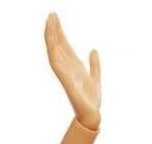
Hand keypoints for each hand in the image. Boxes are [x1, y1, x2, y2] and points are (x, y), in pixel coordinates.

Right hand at [44, 13, 100, 129]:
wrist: (92, 114)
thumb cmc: (91, 99)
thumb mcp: (95, 77)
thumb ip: (94, 64)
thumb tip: (94, 50)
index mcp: (74, 66)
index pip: (64, 46)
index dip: (59, 32)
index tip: (55, 19)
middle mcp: (68, 68)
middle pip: (59, 46)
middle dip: (54, 31)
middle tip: (51, 15)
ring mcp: (66, 74)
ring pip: (55, 53)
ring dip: (52, 39)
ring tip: (49, 24)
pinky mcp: (67, 82)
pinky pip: (58, 67)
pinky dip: (55, 56)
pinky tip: (53, 46)